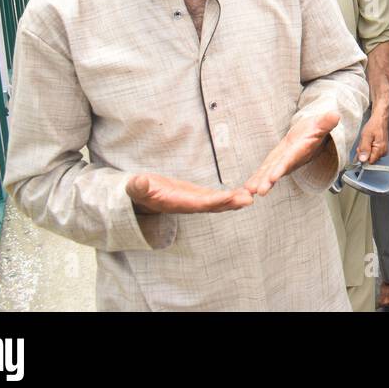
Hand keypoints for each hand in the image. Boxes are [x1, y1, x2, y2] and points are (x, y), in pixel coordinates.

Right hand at [126, 173, 252, 214]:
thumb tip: (139, 182)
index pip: (198, 203)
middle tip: (249, 199)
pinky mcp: (198, 196)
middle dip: (231, 203)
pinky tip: (244, 193)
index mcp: (176, 203)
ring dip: (235, 200)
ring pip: (218, 203)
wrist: (141, 196)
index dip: (214, 200)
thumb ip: (138, 186)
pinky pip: (217, 198)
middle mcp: (189, 205)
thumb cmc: (138, 190)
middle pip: (213, 205)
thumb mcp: (136, 187)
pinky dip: (230, 196)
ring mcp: (194, 201)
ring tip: (252, 195)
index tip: (230, 197)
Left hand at [244, 111, 339, 196]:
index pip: (290, 160)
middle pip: (278, 171)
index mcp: (300, 150)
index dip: (282, 168)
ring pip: (268, 173)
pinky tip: (246, 187)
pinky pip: (263, 172)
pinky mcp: (273, 162)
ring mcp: (281, 162)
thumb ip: (326, 122)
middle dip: (268, 181)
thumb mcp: (321, 124)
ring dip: (259, 182)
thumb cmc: (315, 129)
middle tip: (259, 191)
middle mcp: (290, 159)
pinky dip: (255, 179)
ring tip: (248, 191)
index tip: (273, 177)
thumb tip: (335, 115)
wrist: (311, 135)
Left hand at [356, 108, 388, 163]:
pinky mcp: (382, 149)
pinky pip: (373, 152)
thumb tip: (362, 160)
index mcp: (380, 150)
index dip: (363, 156)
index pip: (369, 162)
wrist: (380, 119)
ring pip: (371, 156)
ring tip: (367, 141)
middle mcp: (384, 152)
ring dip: (366, 150)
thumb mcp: (366, 136)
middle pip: (370, 159)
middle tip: (363, 142)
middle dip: (364, 153)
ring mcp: (384, 151)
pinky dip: (369, 148)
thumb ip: (364, 148)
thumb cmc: (374, 125)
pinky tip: (369, 142)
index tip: (361, 148)